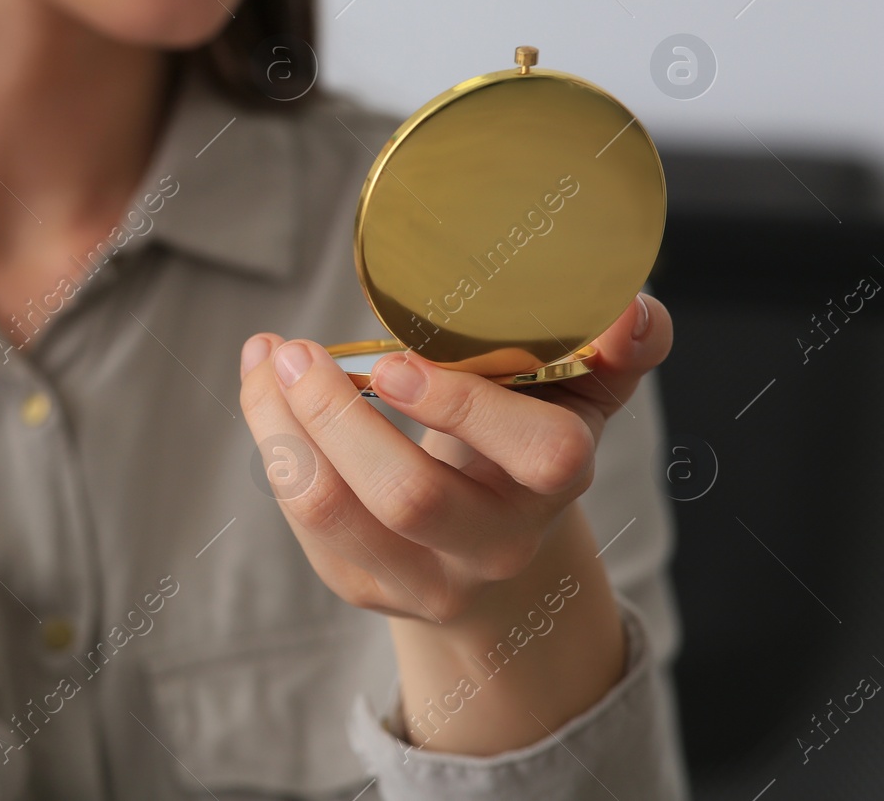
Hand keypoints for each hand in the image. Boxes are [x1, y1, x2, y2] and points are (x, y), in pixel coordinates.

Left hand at [237, 294, 671, 624]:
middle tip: (295, 350)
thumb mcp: (578, 392)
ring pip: (335, 512)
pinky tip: (264, 392)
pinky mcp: (365, 584)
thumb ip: (614, 349)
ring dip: (283, 427)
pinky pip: (305, 521)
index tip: (393, 359)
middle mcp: (498, 543)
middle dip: (337, 414)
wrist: (495, 547)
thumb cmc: (526, 437)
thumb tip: (632, 312)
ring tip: (267, 359)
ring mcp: (428, 577)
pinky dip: (273, 446)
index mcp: (556, 480)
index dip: (464, 407)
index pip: (539, 453)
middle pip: (411, 497)